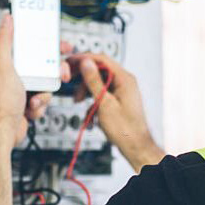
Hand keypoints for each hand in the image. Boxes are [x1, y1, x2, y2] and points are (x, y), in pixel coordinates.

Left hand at [0, 14, 71, 146]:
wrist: (5, 129)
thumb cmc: (2, 101)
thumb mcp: (4, 65)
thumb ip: (6, 41)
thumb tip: (7, 19)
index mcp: (13, 63)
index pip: (36, 48)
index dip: (51, 46)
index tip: (63, 46)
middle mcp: (19, 75)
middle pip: (47, 67)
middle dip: (56, 73)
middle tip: (62, 74)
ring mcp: (26, 90)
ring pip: (49, 85)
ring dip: (44, 95)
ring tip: (34, 100)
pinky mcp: (31, 103)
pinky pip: (45, 100)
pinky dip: (40, 106)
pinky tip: (30, 108)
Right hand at [66, 51, 164, 171]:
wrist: (135, 146)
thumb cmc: (125, 129)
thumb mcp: (104, 103)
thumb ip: (94, 81)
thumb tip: (86, 62)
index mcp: (124, 79)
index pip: (102, 59)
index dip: (83, 58)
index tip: (69, 62)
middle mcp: (125, 82)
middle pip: (100, 70)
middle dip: (83, 77)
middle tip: (69, 80)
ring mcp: (123, 90)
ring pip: (99, 82)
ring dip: (86, 90)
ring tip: (78, 101)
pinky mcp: (119, 99)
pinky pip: (103, 93)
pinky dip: (93, 100)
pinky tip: (90, 113)